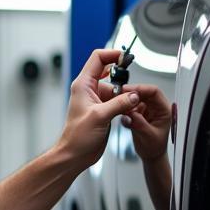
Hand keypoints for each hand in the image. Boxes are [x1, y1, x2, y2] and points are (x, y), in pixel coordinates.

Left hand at [57, 49, 141, 170]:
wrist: (75, 154)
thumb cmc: (78, 137)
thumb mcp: (100, 116)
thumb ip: (119, 103)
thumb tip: (134, 95)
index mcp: (83, 85)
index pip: (98, 59)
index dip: (112, 54)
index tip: (126, 58)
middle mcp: (89, 90)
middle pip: (108, 72)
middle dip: (122, 76)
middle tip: (132, 84)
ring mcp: (96, 99)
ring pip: (115, 87)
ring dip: (125, 93)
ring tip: (130, 102)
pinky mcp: (102, 109)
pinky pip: (117, 99)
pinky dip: (124, 102)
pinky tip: (128, 109)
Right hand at [121, 84, 170, 163]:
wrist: (151, 155)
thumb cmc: (154, 147)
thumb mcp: (148, 136)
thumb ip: (139, 124)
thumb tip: (130, 113)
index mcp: (164, 110)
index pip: (154, 92)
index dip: (141, 88)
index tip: (129, 90)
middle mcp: (156, 107)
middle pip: (143, 92)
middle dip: (131, 94)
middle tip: (119, 96)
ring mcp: (147, 109)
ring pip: (135, 98)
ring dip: (127, 101)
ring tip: (120, 107)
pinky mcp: (139, 113)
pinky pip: (130, 105)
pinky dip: (124, 108)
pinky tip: (121, 113)